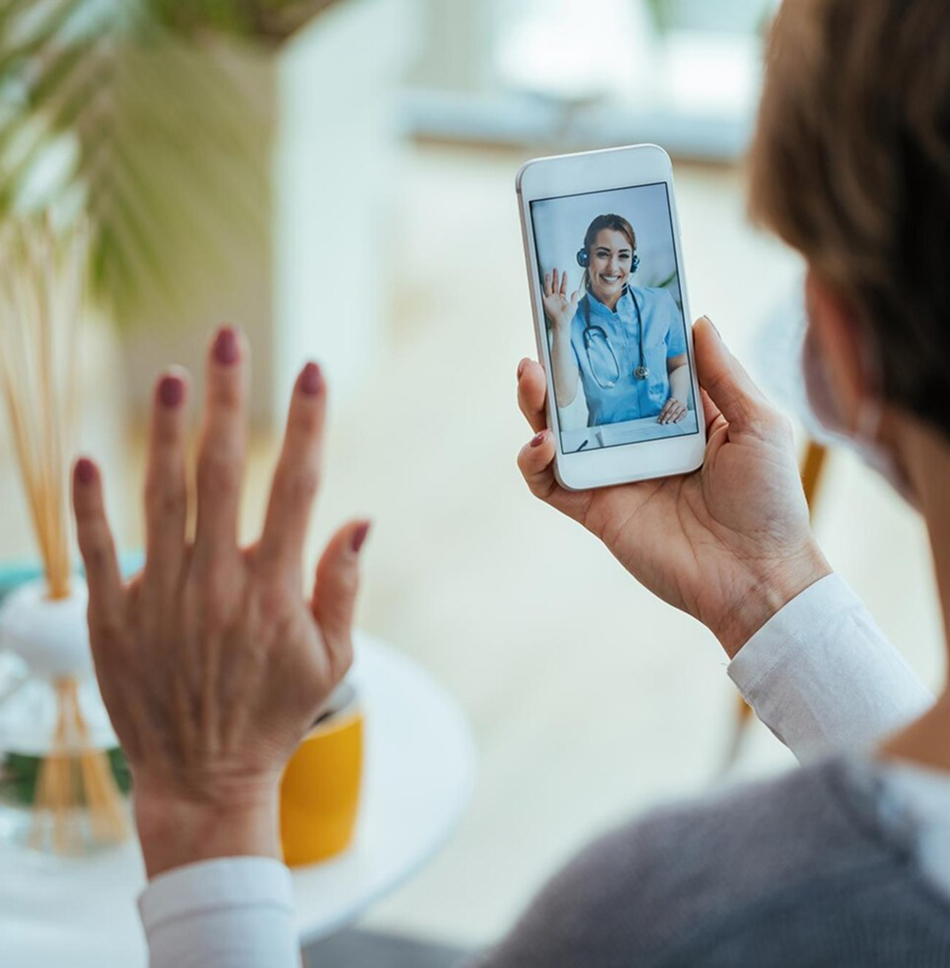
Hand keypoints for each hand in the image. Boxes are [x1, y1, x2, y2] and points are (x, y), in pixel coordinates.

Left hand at [72, 327, 369, 876]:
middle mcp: (217, 582)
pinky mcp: (114, 618)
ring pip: (161, 497)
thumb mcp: (331, 658)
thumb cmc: (275, 715)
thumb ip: (341, 584)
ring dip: (165, 432)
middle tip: (228, 338)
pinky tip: (90, 458)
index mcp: (273, 588)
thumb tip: (360, 518)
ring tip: (172, 377)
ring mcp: (160, 597)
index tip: (312, 371)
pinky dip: (94, 504)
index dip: (306, 423)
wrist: (204, 779)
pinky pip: (101, 550)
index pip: (297, 486)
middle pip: (222, 471)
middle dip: (228, 398)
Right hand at [517, 317, 829, 657]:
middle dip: (559, 362)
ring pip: (557, 432)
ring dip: (536, 402)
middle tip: (546, 330)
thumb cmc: (770, 500)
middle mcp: (638, 439)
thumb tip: (698, 318)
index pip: (633, 367)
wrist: (758, 575)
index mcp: (675, 415)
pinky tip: (541, 443)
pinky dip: (534, 462)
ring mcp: (613, 474)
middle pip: (585, 394)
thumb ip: (723, 374)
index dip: (611, 336)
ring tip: (530, 373)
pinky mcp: (595, 509)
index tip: (593, 301)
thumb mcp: (759, 424)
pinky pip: (550, 482)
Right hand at [541, 268, 578, 331]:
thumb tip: (576, 291)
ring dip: (548, 280)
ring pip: (549, 287)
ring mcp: (551, 299)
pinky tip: (540, 284)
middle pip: (555, 284)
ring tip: (548, 273)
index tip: (564, 273)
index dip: (564, 279)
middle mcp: (556, 297)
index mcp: (562, 297)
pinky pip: (542, 294)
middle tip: (555, 269)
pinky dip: (540, 289)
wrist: (562, 321)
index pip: (563, 286)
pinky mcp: (546, 302)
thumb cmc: (567, 315)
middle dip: (555, 276)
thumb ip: (574, 297)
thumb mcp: (574, 305)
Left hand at [657, 396, 687, 423]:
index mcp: (671, 400)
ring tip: (668, 422)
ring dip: (672, 418)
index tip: (658, 421)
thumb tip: (660, 419)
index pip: (665, 408)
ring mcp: (682, 406)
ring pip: (676, 412)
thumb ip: (664, 411)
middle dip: (666, 417)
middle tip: (663, 422)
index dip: (661, 415)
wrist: (681, 397)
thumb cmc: (672, 403)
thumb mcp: (668, 404)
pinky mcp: (686, 409)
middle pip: (671, 410)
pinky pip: (683, 414)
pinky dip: (679, 418)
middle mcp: (677, 402)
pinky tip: (675, 422)